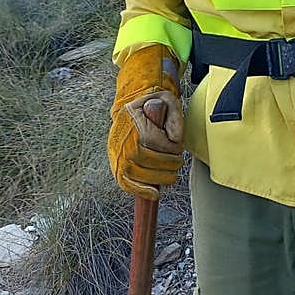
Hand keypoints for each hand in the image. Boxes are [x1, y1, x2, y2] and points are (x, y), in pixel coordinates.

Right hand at [107, 45, 184, 200]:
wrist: (133, 106)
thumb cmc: (153, 104)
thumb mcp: (169, 100)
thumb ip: (175, 117)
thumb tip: (175, 139)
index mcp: (133, 120)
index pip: (153, 140)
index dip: (169, 148)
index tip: (178, 148)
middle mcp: (121, 137)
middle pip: (143, 159)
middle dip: (165, 165)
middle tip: (177, 164)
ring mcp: (116, 153)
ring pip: (134, 173)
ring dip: (156, 179)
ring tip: (171, 176)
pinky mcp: (116, 164)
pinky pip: (124, 181)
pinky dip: (139, 190)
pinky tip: (153, 193)